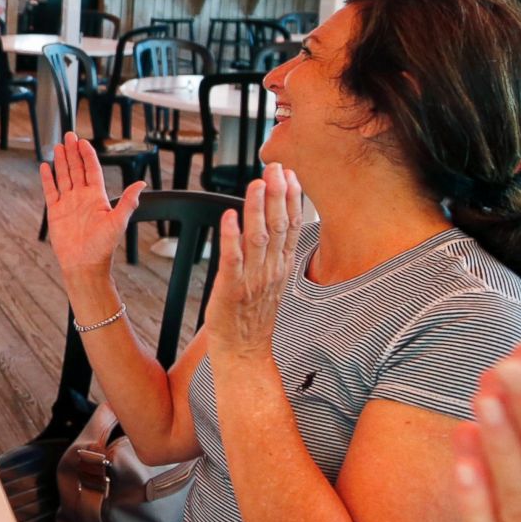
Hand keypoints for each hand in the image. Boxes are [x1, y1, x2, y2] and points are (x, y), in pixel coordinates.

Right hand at [40, 133, 144, 278]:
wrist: (84, 264)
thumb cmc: (103, 246)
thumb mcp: (118, 222)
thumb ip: (127, 201)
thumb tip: (142, 184)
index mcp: (97, 197)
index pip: (92, 170)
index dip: (88, 155)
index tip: (84, 142)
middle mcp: (82, 197)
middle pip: (76, 169)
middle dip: (73, 152)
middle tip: (69, 135)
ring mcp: (68, 203)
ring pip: (63, 176)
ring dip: (61, 161)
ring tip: (58, 146)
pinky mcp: (55, 211)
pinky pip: (51, 191)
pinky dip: (47, 179)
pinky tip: (45, 166)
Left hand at [206, 164, 301, 359]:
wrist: (244, 353)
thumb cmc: (253, 316)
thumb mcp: (272, 282)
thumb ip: (274, 254)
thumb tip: (274, 225)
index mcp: (281, 267)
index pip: (291, 227)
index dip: (291, 199)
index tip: (290, 174)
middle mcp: (271, 271)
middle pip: (278, 227)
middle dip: (277, 195)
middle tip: (275, 168)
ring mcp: (253, 280)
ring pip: (258, 238)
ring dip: (257, 209)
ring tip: (256, 183)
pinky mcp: (231, 290)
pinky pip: (232, 260)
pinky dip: (231, 237)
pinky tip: (229, 216)